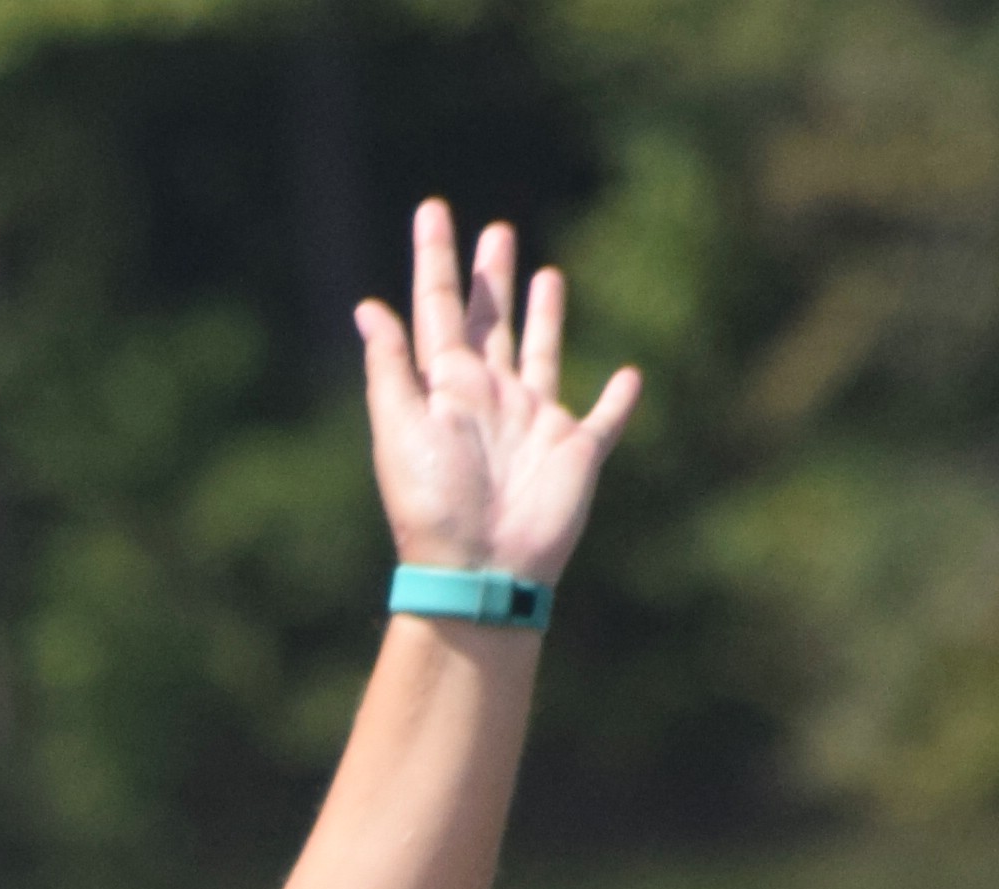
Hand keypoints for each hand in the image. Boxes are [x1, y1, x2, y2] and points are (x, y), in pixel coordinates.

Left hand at [359, 201, 639, 589]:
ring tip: (547, 274)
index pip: (439, 308)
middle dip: (491, 277)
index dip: (435, 259)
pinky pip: (606, 418)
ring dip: (546, 315)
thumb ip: (390, 368)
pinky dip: (620, 399)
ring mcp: (535, 423)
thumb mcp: (401, 429)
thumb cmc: (433, 503)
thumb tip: (368, 308)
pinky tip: (630, 375)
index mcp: (446, 387)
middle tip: (495, 230)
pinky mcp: (578, 451)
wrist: (479, 569)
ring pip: (543, 353)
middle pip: (491, 321)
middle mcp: (491, 397)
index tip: (432, 209)